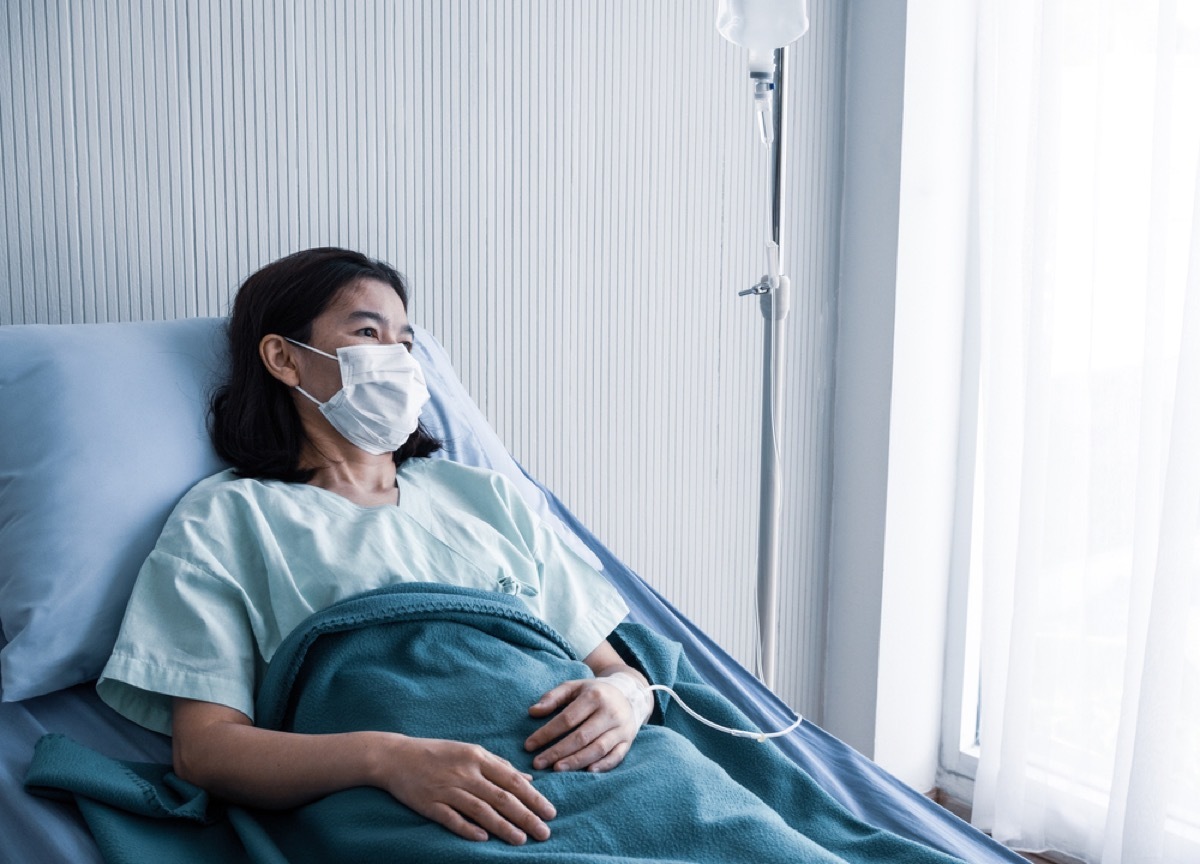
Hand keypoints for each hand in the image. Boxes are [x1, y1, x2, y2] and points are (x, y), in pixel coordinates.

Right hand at [375, 735, 555, 844]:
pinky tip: (484, 838)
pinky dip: (468, 829)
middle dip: (526, 816)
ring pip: (481, 811)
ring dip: (503, 827)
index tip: (550, 812)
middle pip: (502, 798)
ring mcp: (447, 790)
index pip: (512, 780)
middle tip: (544, 832)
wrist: (396, 756)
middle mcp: (465, 773)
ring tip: (521, 840)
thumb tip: (529, 778)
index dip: (533, 797)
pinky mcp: (430, 804)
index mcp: (477, 757)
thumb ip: (499, 765)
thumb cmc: (438, 753)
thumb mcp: (470, 752)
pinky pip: (452, 819)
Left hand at [524, 677, 641, 772]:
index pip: (567, 719)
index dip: (547, 733)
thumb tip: (532, 712)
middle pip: (581, 737)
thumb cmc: (594, 692)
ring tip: (557, 769)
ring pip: (598, 749)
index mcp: (594, 696)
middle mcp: (609, 712)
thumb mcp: (574, 687)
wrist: (629, 693)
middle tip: (538, 763)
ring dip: (577, 761)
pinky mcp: (627, 741)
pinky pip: (616, 756)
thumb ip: (553, 697)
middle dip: (558, 752)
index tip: (528, 746)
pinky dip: (603, 766)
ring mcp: (621, 728)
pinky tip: (587, 772)